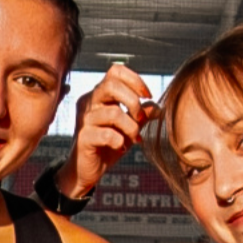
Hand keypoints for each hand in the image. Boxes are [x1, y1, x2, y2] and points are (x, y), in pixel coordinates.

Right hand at [56, 64, 157, 197]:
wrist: (87, 171)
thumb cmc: (107, 146)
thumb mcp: (128, 128)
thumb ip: (141, 115)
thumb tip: (159, 107)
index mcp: (99, 95)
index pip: (115, 71)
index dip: (135, 80)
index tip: (148, 96)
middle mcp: (89, 103)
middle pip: (112, 85)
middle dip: (133, 101)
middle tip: (141, 118)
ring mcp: (84, 120)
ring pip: (113, 113)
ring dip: (130, 127)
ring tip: (134, 139)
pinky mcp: (83, 137)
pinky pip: (107, 134)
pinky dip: (119, 141)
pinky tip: (120, 148)